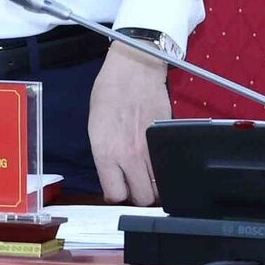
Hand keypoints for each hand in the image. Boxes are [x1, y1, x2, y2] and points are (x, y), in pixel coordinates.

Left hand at [87, 41, 170, 203]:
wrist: (134, 67)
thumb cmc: (109, 90)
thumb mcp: (95, 125)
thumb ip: (104, 154)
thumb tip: (114, 174)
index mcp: (105, 151)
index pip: (115, 194)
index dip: (117, 193)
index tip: (118, 188)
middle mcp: (129, 155)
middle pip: (142, 197)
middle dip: (139, 194)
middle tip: (136, 183)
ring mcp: (150, 148)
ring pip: (159, 187)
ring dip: (155, 184)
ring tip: (149, 175)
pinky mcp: (167, 138)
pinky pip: (168, 165)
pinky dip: (165, 168)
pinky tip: (159, 160)